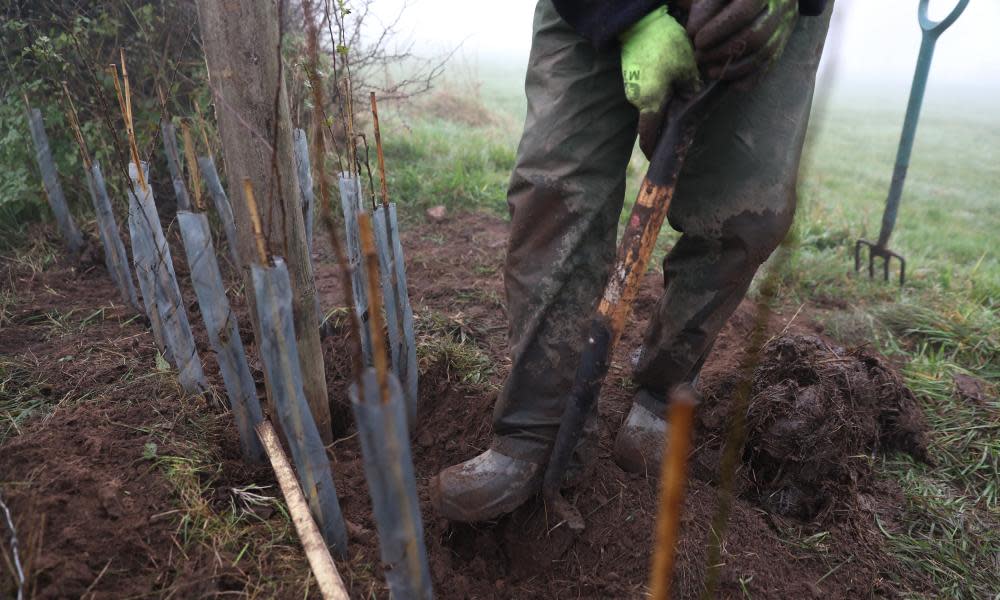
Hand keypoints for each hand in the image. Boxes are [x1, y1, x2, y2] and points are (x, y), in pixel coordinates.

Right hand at [620, 7, 699, 157]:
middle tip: (684, 127)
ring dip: (666, 106)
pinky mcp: (634, 79)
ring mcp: (633, 89)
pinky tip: (673, 83)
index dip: (654, 150)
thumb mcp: (687, 68)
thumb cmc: (664, 45)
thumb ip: (692, 90)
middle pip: (653, 121)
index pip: (648, 137)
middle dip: (667, 125)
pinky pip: (649, 93)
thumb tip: (694, 103)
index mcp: (650, 103)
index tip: (659, 159)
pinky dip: (661, 93)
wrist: (640, 23)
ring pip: (653, 105)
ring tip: (682, 100)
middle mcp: (637, 100)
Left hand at [686, 0, 796, 83]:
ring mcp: (784, 26)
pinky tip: (732, 84)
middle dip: (724, 51)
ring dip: (734, 68)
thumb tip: (693, 31)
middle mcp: (780, 7)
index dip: (719, 29)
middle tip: (700, 58)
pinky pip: (770, 65)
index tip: (698, 41)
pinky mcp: (783, 43)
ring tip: (710, 72)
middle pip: (755, 35)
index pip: (743, 12)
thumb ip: (705, 7)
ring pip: (764, 53)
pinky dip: (750, 78)